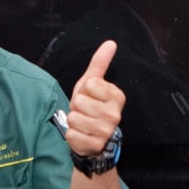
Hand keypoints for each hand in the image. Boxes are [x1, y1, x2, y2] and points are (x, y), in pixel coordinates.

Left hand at [66, 40, 125, 156]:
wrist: (92, 137)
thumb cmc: (91, 107)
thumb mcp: (92, 83)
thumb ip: (100, 63)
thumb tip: (110, 43)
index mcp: (117, 96)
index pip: (90, 84)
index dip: (84, 90)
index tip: (90, 97)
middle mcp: (115, 115)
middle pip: (79, 101)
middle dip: (77, 106)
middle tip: (85, 112)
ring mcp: (106, 131)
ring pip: (74, 118)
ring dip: (73, 121)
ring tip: (83, 123)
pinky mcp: (95, 145)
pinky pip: (71, 134)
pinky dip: (72, 135)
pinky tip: (82, 136)